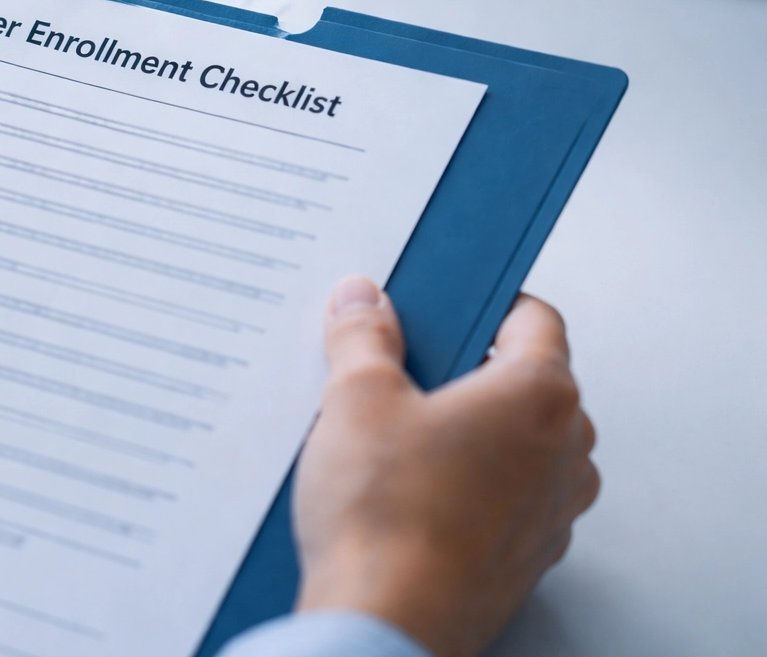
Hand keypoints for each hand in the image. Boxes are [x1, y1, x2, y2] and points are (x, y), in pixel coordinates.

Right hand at [293, 277, 599, 656]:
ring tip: (389, 431)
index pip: (534, 318)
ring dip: (463, 429)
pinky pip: (500, 496)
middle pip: (523, 380)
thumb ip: (363, 337)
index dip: (484, 301)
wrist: (387, 622)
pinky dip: (461, 482)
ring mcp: (551, 510)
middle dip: (463, 367)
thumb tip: (363, 302)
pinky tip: (400, 486)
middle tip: (397, 365)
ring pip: (513, 442)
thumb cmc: (387, 516)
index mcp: (541, 394)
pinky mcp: (524, 556)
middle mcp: (566, 450)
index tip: (444, 301)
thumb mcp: (356, 397)